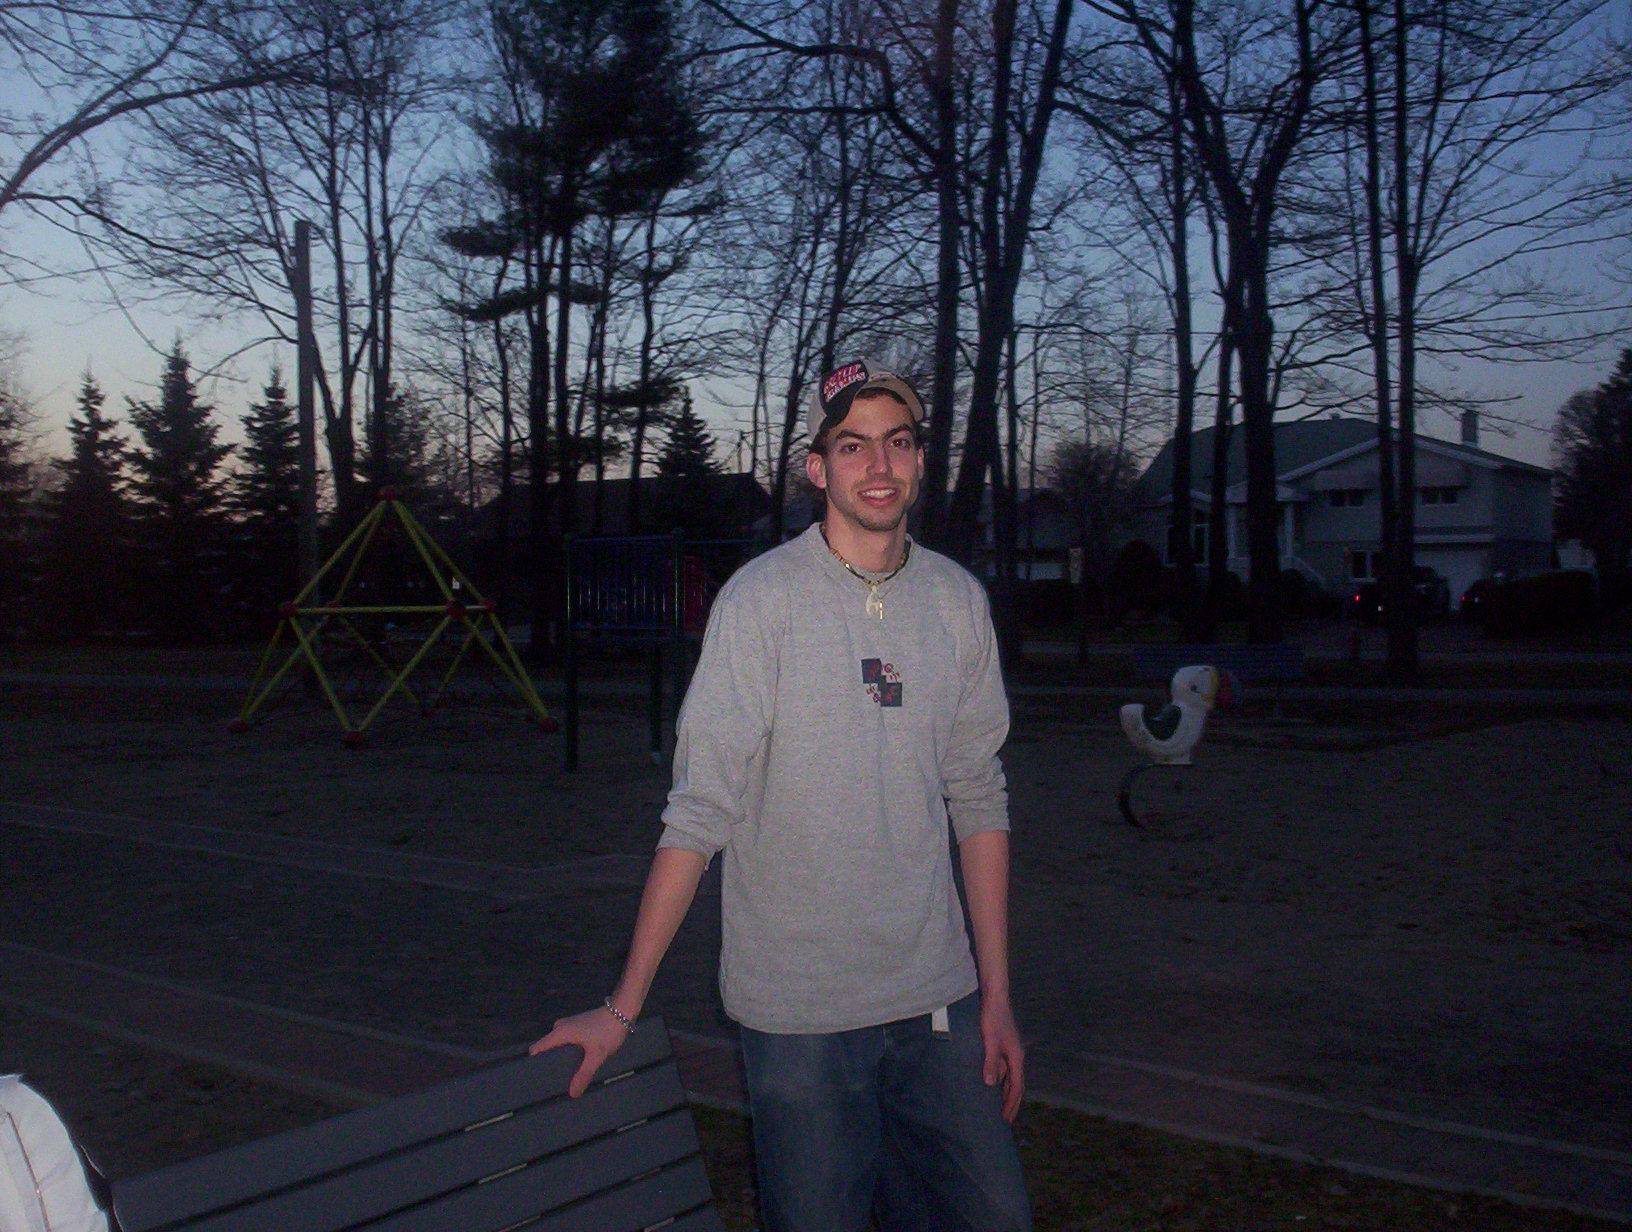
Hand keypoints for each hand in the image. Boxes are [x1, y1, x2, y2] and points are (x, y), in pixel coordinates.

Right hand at [529, 1004, 632, 1097]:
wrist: (622, 1011)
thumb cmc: (608, 1030)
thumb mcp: (597, 1054)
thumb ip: (584, 1073)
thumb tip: (572, 1093)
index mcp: (560, 1032)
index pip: (536, 1049)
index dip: (534, 1064)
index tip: (537, 1079)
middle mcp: (560, 1027)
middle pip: (546, 1049)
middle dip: (549, 1064)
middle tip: (554, 1083)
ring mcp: (568, 1026)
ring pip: (557, 1046)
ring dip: (560, 1059)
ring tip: (566, 1077)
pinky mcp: (577, 1027)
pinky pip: (566, 1043)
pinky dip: (568, 1053)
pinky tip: (576, 1064)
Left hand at [979, 994, 1025, 1123]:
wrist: (994, 996)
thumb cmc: (992, 1017)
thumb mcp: (990, 1040)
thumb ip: (990, 1062)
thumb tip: (990, 1084)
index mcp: (1016, 1056)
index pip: (1016, 1087)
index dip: (1011, 1104)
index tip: (1006, 1119)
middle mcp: (1015, 1055)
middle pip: (1016, 1085)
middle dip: (1012, 1103)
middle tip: (1005, 1120)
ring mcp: (1009, 1050)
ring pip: (1009, 1077)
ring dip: (1005, 1092)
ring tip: (998, 1107)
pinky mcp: (1001, 1045)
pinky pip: (1002, 1068)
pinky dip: (999, 1080)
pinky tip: (990, 1083)